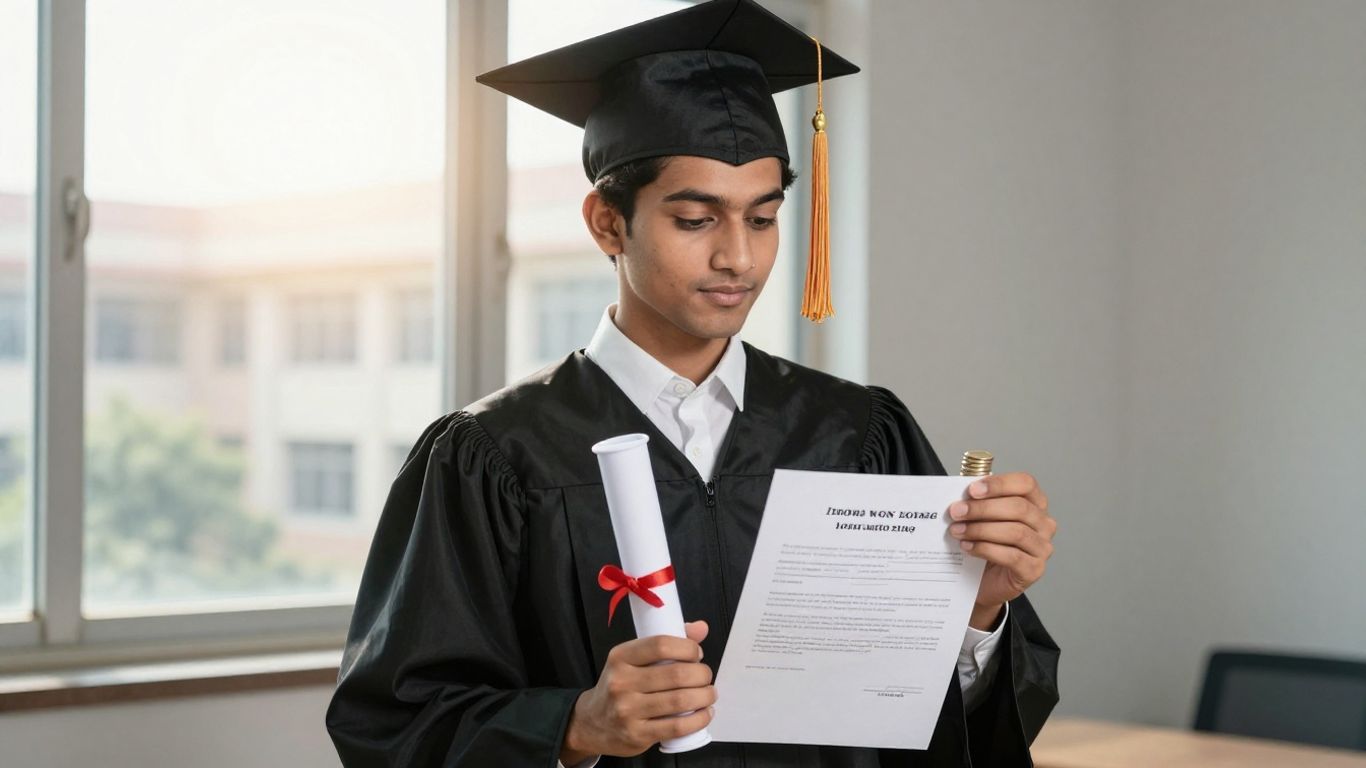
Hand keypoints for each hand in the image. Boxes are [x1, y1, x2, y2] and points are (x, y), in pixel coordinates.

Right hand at [560, 620, 715, 763]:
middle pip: (676, 674)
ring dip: (705, 696)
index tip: (696, 654)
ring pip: (680, 700)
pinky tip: (704, 713)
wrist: (592, 723)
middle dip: (702, 674)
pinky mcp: (637, 735)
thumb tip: (701, 628)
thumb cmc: (620, 686)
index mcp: (620, 657)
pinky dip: (699, 719)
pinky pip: (677, 727)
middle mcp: (621, 682)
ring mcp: (628, 710)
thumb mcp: (633, 659)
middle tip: (705, 676)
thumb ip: (667, 643)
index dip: (687, 648)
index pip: (661, 645)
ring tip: (709, 694)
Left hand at [947, 472, 1055, 629]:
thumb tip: (961, 494)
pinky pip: (1012, 556)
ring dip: (981, 529)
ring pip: (1015, 532)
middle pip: (1019, 508)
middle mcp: (1044, 524)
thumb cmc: (985, 543)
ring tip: (958, 530)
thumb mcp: (981, 517)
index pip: (1026, 484)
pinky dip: (986, 549)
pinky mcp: (1034, 569)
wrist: (983, 580)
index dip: (999, 484)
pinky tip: (968, 547)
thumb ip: (977, 502)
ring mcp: (1042, 548)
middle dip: (983, 508)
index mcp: (1035, 503)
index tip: (972, 490)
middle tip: (956, 511)